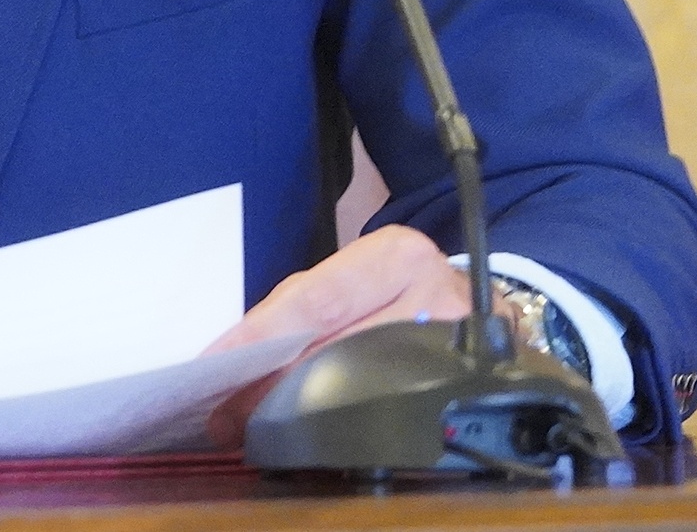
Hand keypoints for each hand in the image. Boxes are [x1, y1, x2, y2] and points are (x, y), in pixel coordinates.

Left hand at [199, 225, 470, 445]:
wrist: (481, 304)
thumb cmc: (400, 288)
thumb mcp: (359, 278)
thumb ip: (308, 307)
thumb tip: (241, 357)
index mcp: (394, 256)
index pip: (315, 300)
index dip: (261, 337)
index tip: (215, 366)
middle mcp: (431, 293)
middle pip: (336, 349)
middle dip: (273, 386)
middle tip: (226, 414)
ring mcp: (455, 344)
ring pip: (363, 386)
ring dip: (302, 413)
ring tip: (255, 429)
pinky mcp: (468, 385)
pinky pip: (395, 412)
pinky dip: (345, 427)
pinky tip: (312, 439)